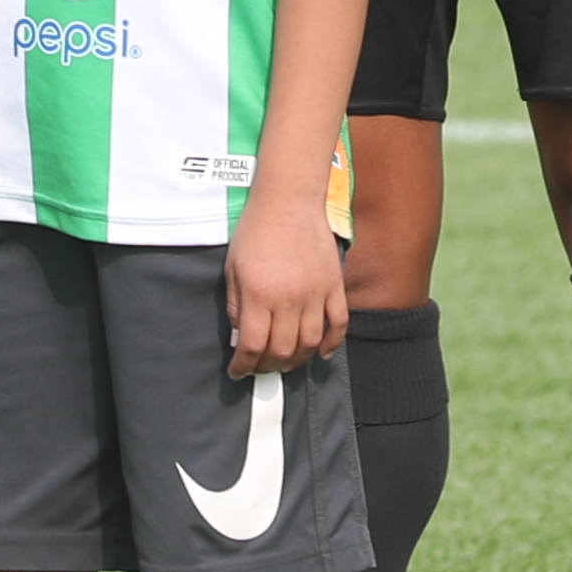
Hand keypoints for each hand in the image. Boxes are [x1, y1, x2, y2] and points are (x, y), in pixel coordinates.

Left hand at [223, 183, 347, 376]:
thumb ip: (235, 307)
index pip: (252, 346)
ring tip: (286, 362)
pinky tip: (321, 353)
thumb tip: (240, 340)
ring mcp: (315, 293)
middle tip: (259, 367)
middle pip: (282, 351)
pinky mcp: (334, 285)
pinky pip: (338, 323)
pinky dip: (332, 343)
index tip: (238, 372)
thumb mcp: (232, 269)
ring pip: (311, 343)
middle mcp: (288, 299)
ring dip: (297, 360)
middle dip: (268, 367)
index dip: (243, 366)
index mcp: (258, 295)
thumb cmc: (255, 232)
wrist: (288, 200)